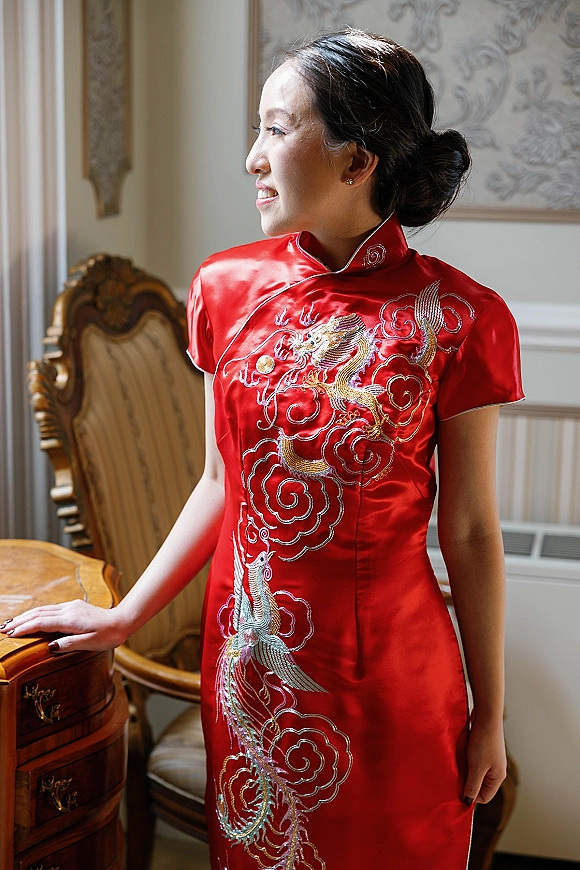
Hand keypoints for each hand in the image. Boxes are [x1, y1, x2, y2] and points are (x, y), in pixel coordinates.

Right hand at [0, 600, 127, 652]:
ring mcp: (71, 607)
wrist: (122, 620)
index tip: (10, 634)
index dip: (24, 628)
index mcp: (70, 620)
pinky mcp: (74, 606)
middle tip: (2, 628)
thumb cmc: (108, 635)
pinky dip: (37, 613)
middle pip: (38, 614)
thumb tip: (50, 646)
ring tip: (12, 623)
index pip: (41, 623)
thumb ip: (70, 644)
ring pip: (43, 609)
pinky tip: (33, 616)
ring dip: (26, 616)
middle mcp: (68, 610)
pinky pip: (50, 609)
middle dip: (19, 621)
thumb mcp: (91, 644)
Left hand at [463, 717, 506, 804]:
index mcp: (498, 777)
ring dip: (465, 770)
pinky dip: (466, 760)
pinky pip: (474, 760)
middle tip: (454, 777)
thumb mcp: (476, 767)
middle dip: (467, 782)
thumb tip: (468, 802)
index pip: (484, 797)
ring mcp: (491, 759)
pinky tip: (459, 754)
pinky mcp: (484, 749)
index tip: (456, 791)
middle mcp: (496, 769)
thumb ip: (472, 785)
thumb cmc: (483, 742)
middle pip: (479, 784)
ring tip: (456, 764)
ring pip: (476, 772)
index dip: (470, 796)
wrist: (486, 716)